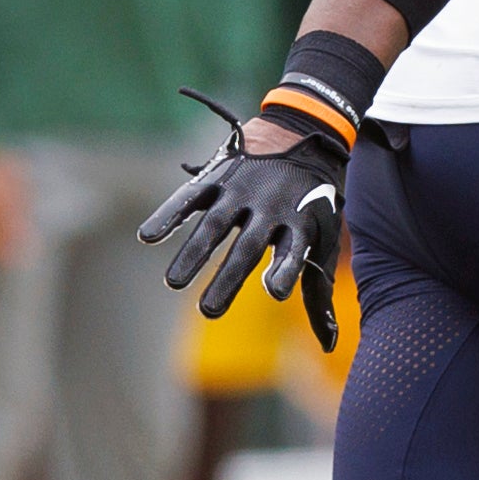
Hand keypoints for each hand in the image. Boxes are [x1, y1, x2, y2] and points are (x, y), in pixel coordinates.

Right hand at [142, 113, 349, 350]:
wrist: (305, 134)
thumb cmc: (313, 202)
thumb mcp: (323, 239)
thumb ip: (318, 291)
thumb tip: (330, 345)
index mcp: (300, 223)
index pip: (292, 251)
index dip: (283, 269)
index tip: (275, 290)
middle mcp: (270, 207)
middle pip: (246, 247)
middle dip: (227, 278)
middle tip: (209, 311)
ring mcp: (242, 190)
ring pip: (214, 225)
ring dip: (193, 253)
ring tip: (174, 283)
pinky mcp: (219, 176)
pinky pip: (190, 197)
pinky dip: (169, 214)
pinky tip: (148, 237)